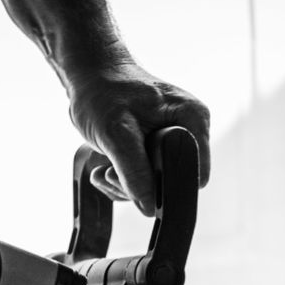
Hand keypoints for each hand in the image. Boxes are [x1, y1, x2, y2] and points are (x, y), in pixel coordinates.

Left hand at [66, 60, 209, 215]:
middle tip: (110, 171)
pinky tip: (104, 168)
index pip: (194, 173)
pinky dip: (121, 182)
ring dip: (123, 186)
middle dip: (137, 187)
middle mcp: (189, 133)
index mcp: (193, 120)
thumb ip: (135, 171)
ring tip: (104, 169)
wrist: (90, 76)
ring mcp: (172, 145)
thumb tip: (149, 207)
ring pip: (155, 188)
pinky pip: (144, 183)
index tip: (133, 177)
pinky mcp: (156, 154)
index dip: (167, 186)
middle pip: (173, 183)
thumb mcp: (116, 132)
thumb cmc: (104, 92)